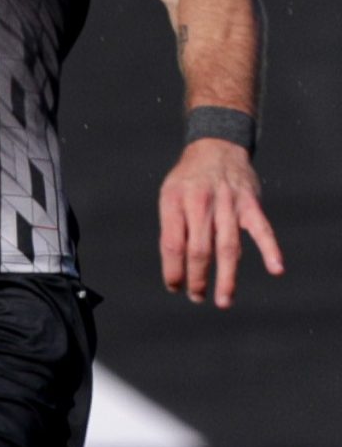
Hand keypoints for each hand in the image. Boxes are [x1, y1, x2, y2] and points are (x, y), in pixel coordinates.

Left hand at [159, 138, 283, 307]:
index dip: (173, 269)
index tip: (174, 286)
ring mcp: (228, 204)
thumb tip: (176, 265)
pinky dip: (270, 249)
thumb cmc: (189, 179)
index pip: (173, 243)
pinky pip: (262, 229)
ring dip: (226, 276)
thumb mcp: (169, 195)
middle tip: (196, 297)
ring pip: (228, 246)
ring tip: (224, 299)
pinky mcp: (251, 204)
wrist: (216, 147)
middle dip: (197, 278)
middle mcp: (202, 203)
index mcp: (176, 202)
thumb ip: (172, 226)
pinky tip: (276, 269)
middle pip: (199, 249)